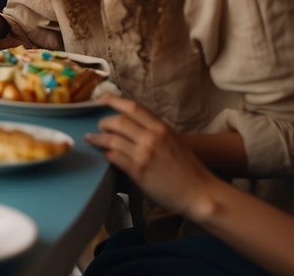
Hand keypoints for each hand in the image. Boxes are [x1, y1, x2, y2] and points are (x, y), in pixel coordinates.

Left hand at [85, 95, 219, 220]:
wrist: (201, 194)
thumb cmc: (188, 168)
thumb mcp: (173, 140)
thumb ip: (153, 130)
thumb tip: (130, 123)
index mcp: (161, 127)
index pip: (132, 106)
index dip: (112, 100)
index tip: (99, 100)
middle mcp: (152, 137)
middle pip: (117, 121)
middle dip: (103, 122)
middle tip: (99, 126)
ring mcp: (144, 154)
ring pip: (112, 139)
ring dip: (98, 138)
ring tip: (92, 139)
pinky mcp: (138, 172)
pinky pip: (114, 157)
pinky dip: (106, 154)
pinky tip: (105, 155)